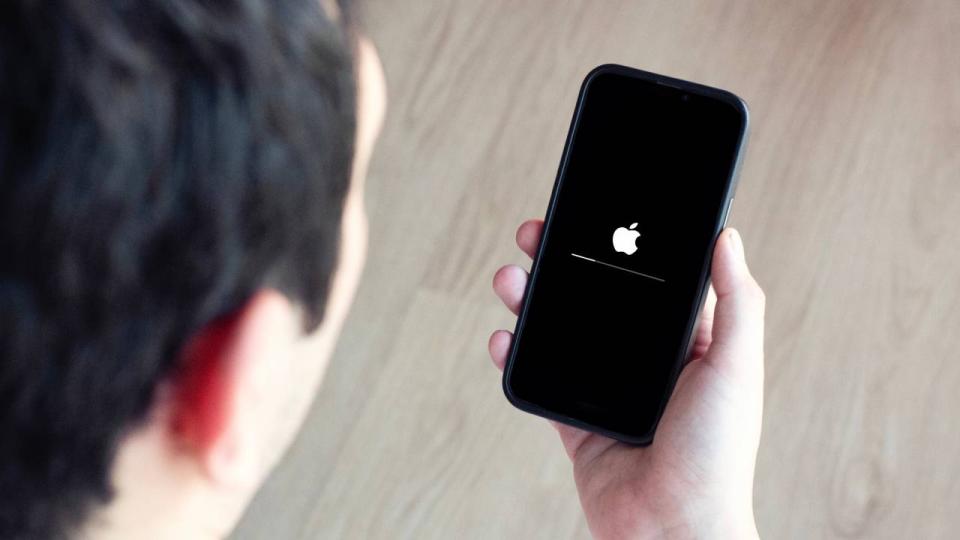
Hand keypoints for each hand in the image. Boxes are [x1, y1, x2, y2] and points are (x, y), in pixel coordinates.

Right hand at [490, 220, 764, 538]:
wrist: (673, 530)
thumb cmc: (717, 456)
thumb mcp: (735, 367)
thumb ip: (736, 302)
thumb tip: (728, 237)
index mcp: (684, 344)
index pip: (646, 280)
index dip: (617, 244)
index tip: (590, 214)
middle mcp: (644, 365)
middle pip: (594, 300)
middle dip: (562, 265)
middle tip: (535, 236)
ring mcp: (607, 394)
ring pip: (559, 335)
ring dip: (530, 304)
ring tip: (509, 279)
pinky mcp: (576, 424)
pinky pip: (538, 384)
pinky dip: (514, 360)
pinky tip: (501, 338)